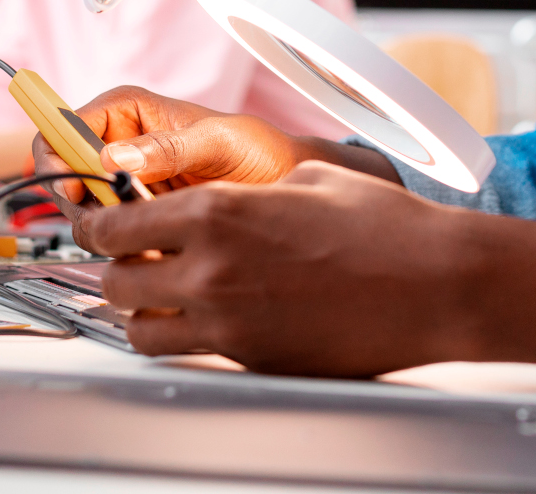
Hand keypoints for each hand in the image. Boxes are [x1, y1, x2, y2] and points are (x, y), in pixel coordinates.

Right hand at [31, 85, 312, 221]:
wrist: (282, 185)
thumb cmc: (257, 149)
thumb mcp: (215, 142)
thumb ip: (166, 148)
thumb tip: (114, 158)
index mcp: (126, 111)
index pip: (62, 129)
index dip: (59, 160)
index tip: (79, 190)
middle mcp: (117, 145)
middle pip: (64, 176)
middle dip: (84, 203)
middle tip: (119, 221)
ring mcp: (124, 185)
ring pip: (84, 212)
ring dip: (106, 229)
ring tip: (150, 234)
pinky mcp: (137, 218)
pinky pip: (111, 236)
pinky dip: (125, 246)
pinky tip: (156, 249)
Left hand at [86, 161, 477, 375]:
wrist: (435, 286)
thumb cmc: (384, 228)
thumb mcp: (302, 177)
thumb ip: (240, 190)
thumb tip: (209, 195)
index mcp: (215, 214)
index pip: (115, 224)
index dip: (100, 220)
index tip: (102, 217)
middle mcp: (211, 271)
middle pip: (115, 280)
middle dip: (116, 265)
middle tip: (130, 254)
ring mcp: (229, 323)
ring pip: (140, 330)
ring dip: (141, 309)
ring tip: (162, 291)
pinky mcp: (252, 359)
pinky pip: (190, 352)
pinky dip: (184, 336)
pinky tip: (208, 315)